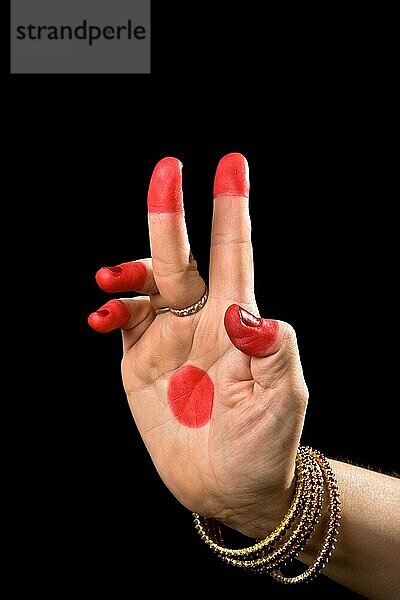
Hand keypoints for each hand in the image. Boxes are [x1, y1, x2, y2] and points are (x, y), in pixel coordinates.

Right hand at [88, 153, 307, 537]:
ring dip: (128, 272)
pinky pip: (123, 320)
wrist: (227, 486)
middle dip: (171, 214)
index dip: (232, 209)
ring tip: (111, 279)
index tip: (231, 164)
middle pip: (181, 257)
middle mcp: (200, 320)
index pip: (234, 253)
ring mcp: (168, 338)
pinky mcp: (140, 361)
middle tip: (167, 169)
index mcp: (237, 321)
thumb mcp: (283, 400)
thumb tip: (244, 313)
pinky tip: (102, 315)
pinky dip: (110, 310)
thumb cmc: (264, 444)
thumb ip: (274, 352)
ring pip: (146, 284)